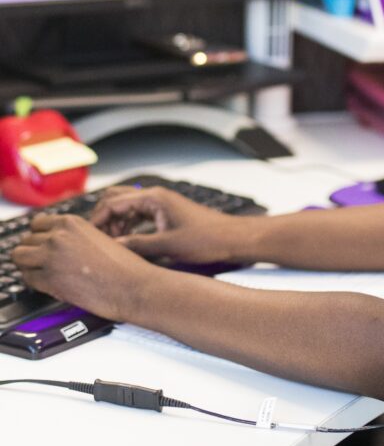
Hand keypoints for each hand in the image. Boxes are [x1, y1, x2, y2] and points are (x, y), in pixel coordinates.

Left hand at [12, 213, 152, 321]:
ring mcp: (51, 256)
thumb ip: (74, 236)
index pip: (37, 224)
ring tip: (46, 272)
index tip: (45, 245)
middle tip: (47, 262)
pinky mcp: (48, 279)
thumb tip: (55, 242)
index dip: (40, 236)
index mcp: (71, 223)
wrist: (131, 285)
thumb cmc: (123, 265)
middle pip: (26, 240)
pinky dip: (35, 282)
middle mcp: (58, 236)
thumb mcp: (99, 237)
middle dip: (34, 251)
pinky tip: (52, 283)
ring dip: (30, 265)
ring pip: (20, 257)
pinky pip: (27, 278)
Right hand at [89, 185, 259, 264]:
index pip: (113, 202)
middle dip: (103, 218)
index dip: (97, 220)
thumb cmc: (208, 239)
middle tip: (96, 240)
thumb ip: (137, 245)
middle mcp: (156, 197)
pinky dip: (128, 226)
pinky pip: (138, 216)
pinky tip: (125, 242)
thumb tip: (112, 249)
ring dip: (115, 223)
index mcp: (154, 198)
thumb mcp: (168, 246)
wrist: (233, 239)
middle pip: (117, 200)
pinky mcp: (166, 214)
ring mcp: (161, 204)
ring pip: (127, 208)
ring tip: (110, 244)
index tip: (88, 237)